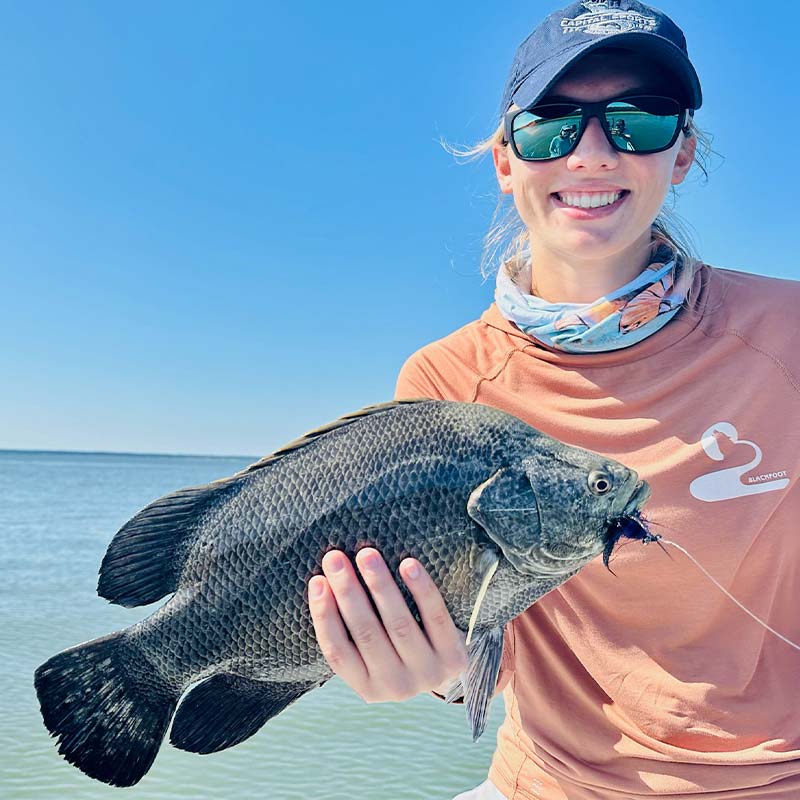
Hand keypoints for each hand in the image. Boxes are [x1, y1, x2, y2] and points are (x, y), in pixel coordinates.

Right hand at [308, 548, 467, 702]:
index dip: (324, 615)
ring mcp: (426, 674)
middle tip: (335, 558)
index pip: (337, 652)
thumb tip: (324, 582)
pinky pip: (436, 618)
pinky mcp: (454, 658)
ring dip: (380, 585)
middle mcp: (395, 686)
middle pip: (366, 633)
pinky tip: (408, 564)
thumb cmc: (400, 651)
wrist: (450, 668)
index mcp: (366, 687)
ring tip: (366, 555)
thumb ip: (352, 632)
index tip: (317, 581)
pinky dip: (421, 589)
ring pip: (398, 623)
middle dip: (348, 592)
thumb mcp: (374, 656)